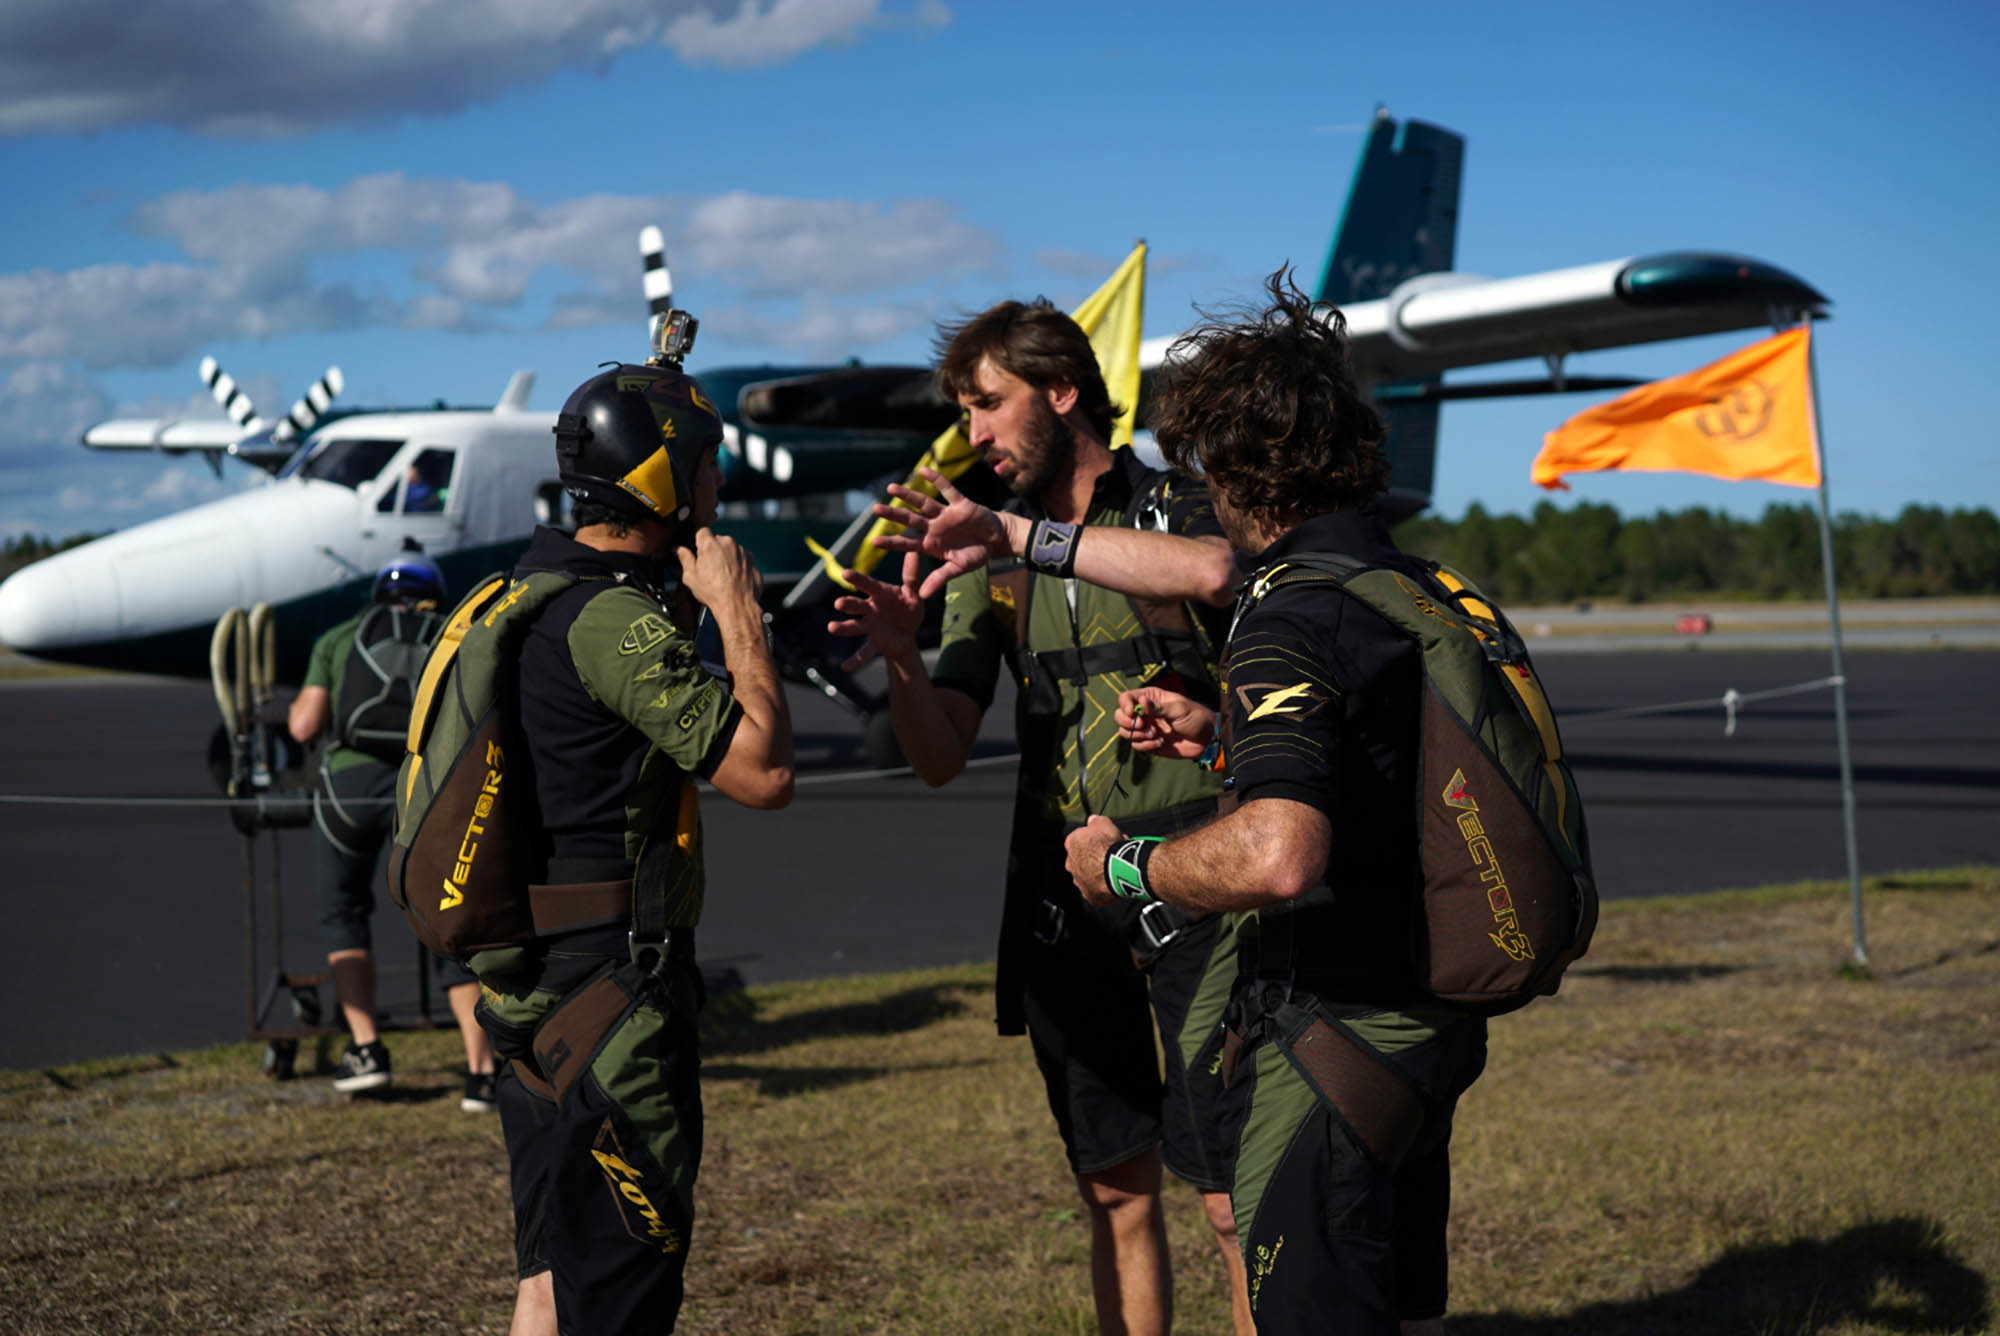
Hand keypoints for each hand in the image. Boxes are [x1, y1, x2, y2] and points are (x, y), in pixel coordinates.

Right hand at [677, 529, 762, 613]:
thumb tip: (678, 550)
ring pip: (730, 549)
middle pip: (717, 540)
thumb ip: (684, 559)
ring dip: (726, 558)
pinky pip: (741, 558)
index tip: (698, 551)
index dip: (698, 541)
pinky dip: (737, 565)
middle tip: (709, 568)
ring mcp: (742, 550)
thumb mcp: (691, 577)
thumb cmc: (714, 592)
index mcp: (710, 544)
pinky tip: (733, 579)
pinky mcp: (751, 559)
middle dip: (713, 550)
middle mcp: (727, 543)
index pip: (702, 531)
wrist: (738, 605)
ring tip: (722, 576)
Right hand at [826, 548, 926, 670]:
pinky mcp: (874, 642)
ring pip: (854, 627)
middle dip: (847, 604)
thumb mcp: (913, 593)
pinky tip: (845, 668)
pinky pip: (863, 652)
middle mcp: (869, 609)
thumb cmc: (908, 607)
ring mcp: (869, 626)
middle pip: (856, 605)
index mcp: (879, 594)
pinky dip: (855, 660)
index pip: (867, 584)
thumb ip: (912, 576)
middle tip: (839, 604)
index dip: (857, 579)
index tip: (846, 573)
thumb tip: (914, 551)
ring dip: (843, 628)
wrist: (908, 632)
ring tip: (831, 628)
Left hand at [868, 467, 1017, 599]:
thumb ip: (940, 578)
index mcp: (932, 544)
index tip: (874, 541)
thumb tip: (922, 596)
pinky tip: (923, 470)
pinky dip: (937, 480)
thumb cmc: (976, 554)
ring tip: (891, 488)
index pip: (907, 543)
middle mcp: (935, 527)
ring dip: (908, 495)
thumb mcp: (958, 568)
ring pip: (923, 503)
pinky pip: (947, 490)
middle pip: (910, 519)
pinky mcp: (960, 504)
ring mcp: (946, 515)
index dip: (892, 542)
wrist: (996, 540)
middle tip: (875, 509)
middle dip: (893, 514)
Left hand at [1065, 815, 1127, 905]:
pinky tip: (1116, 881)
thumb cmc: (1108, 846)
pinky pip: (1098, 891)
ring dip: (1101, 872)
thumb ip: (1095, 821)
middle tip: (1112, 853)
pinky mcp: (1091, 896)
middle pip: (1083, 859)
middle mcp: (1072, 864)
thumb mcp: (1103, 822)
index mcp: (1072, 845)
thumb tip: (1093, 820)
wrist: (1116, 867)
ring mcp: (1081, 882)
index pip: (1077, 840)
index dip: (1092, 839)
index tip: (1102, 839)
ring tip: (1117, 867)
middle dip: (1096, 856)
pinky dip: (1106, 887)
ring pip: (1090, 876)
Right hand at [1117, 687, 1214, 759]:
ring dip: (1137, 735)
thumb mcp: (1179, 709)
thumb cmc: (1195, 717)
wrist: (1205, 739)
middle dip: (1127, 722)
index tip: (1132, 712)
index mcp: (1150, 698)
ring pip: (1125, 731)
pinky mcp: (1148, 743)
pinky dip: (1145, 745)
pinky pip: (1136, 745)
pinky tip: (1159, 743)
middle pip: (1120, 715)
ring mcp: (1145, 728)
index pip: (1126, 697)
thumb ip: (1159, 707)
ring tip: (1155, 735)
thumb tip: (1141, 702)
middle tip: (1143, 726)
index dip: (1125, 704)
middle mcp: (1144, 712)